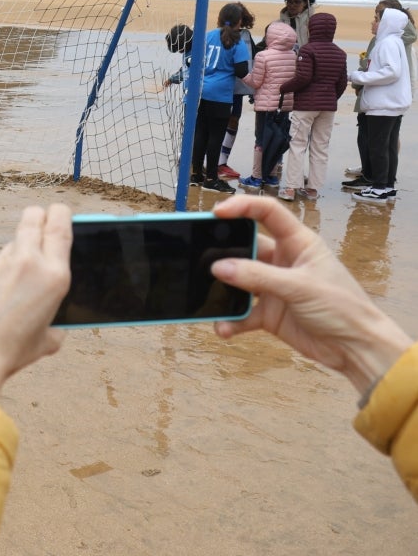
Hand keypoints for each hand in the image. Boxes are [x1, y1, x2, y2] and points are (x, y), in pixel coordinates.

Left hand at [0, 204, 72, 401]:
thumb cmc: (8, 353)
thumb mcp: (46, 340)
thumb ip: (54, 322)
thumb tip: (52, 321)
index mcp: (54, 276)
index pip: (60, 226)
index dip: (59, 214)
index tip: (57, 213)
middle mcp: (27, 261)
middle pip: (33, 218)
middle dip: (35, 218)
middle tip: (33, 231)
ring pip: (6, 247)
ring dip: (7, 261)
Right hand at [210, 197, 412, 394]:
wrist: (356, 348)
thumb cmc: (343, 308)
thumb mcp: (300, 287)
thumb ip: (258, 277)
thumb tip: (219, 268)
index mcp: (298, 243)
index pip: (267, 213)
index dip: (242, 207)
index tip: (217, 213)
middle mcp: (283, 261)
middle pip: (245, 247)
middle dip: (222, 252)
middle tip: (200, 257)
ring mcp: (274, 288)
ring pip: (238, 281)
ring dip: (223, 291)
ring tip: (208, 296)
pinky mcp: (269, 314)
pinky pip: (241, 313)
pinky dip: (230, 320)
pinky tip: (224, 328)